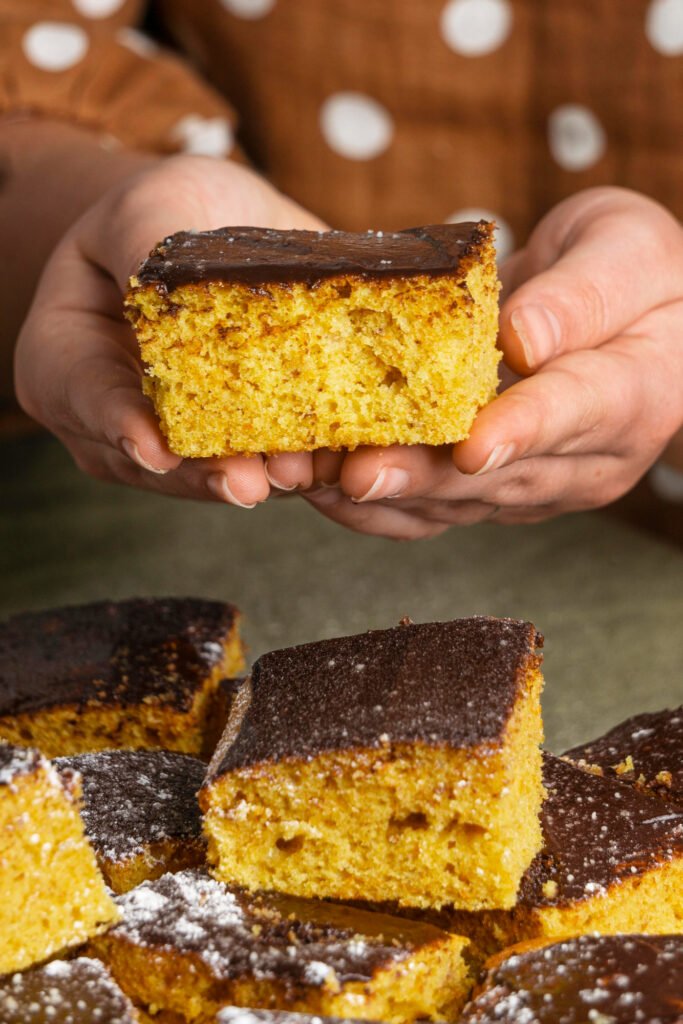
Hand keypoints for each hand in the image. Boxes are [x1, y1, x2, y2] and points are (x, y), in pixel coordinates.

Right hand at [15, 155, 322, 505]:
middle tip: (249, 482)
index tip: (158, 451)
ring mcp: (170, 441)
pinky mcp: (233, 448)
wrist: (220, 229)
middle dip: (204, 473)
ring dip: (261, 478)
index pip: (85, 396)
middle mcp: (110, 416)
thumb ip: (149, 245)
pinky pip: (260, 467)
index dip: (120, 425)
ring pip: (210, 476)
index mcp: (65, 356)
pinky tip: (333, 466)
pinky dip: (297, 469)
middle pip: (151, 459)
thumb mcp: (152, 205)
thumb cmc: (170, 211)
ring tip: (300, 474)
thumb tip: (170, 292)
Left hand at [303, 187, 682, 538]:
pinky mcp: (492, 495)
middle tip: (356, 472)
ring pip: (455, 506)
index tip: (469, 445)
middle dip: (422, 477)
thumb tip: (524, 339)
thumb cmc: (631, 269)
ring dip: (382, 496)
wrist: (626, 314)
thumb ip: (583, 295)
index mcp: (633, 396)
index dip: (518, 430)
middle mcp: (586, 461)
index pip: (574, 413)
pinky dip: (372, 503)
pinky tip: (318, 483)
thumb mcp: (626, 249)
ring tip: (313, 478)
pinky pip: (431, 511)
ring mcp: (536, 486)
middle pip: (498, 477)